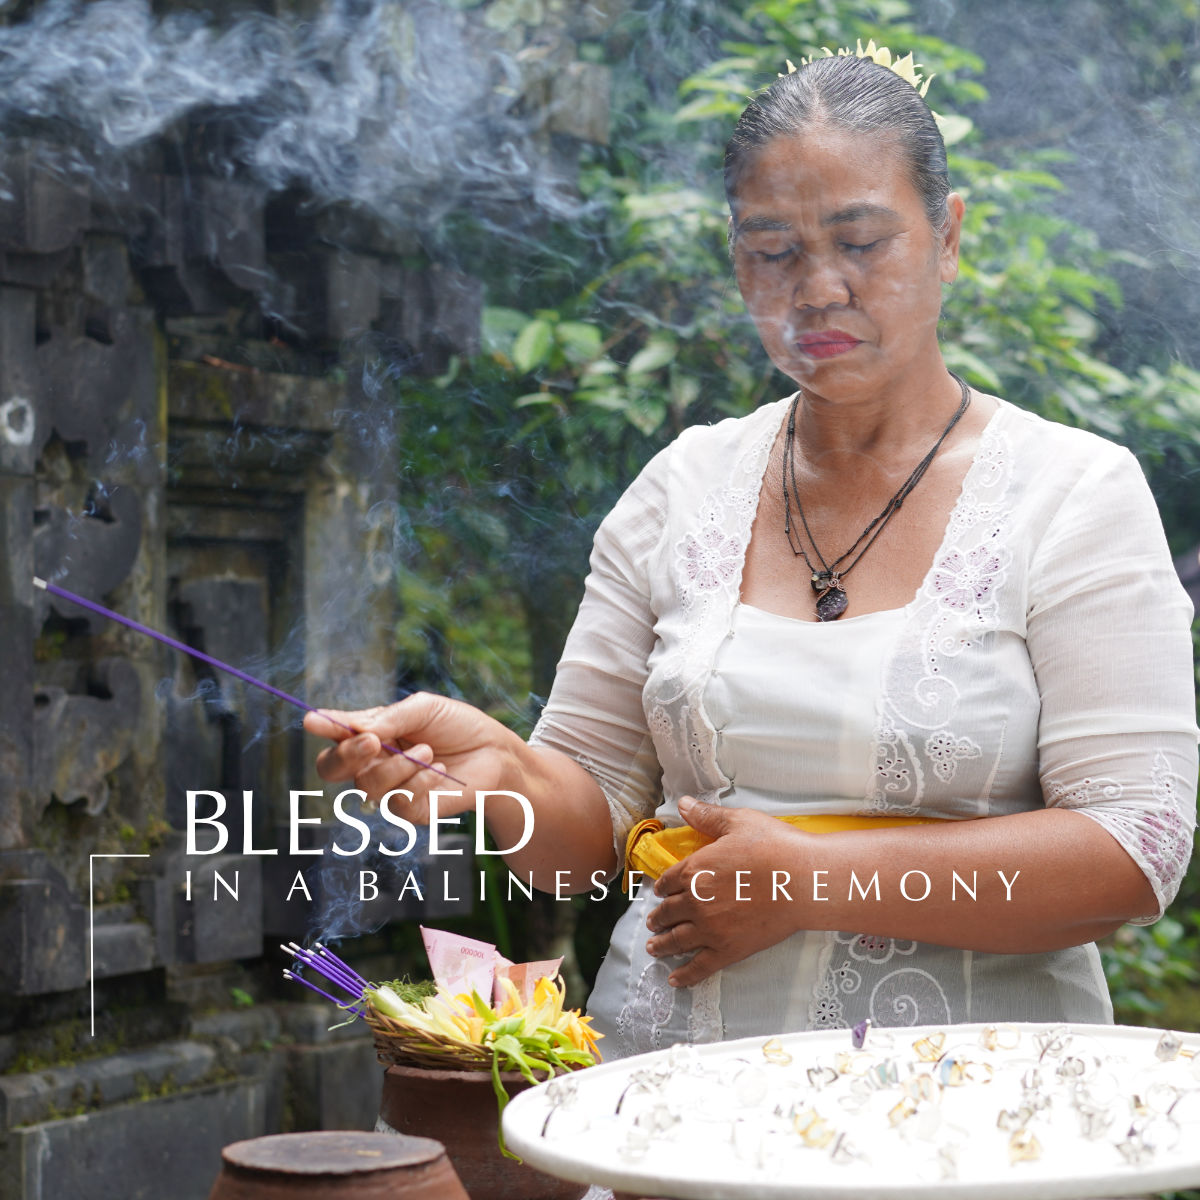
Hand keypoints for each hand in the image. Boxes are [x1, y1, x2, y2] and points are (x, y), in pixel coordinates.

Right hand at [303, 692, 516, 822]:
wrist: (496, 753)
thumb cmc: (458, 726)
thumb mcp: (424, 708)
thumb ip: (388, 718)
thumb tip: (353, 727)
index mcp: (371, 733)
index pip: (336, 734)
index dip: (323, 728)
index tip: (312, 720)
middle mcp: (373, 762)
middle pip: (332, 768)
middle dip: (347, 754)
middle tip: (372, 740)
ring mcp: (389, 788)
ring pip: (367, 786)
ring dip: (397, 766)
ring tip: (428, 751)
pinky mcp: (410, 811)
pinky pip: (397, 803)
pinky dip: (418, 783)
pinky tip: (440, 772)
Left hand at [645, 798, 808, 987]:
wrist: (803, 881)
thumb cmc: (774, 847)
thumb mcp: (737, 822)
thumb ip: (707, 816)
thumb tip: (683, 804)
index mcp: (694, 870)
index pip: (668, 881)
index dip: (662, 886)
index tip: (659, 892)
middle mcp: (695, 901)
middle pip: (668, 912)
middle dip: (658, 918)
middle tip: (652, 923)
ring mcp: (711, 929)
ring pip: (677, 940)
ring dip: (662, 945)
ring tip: (653, 948)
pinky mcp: (729, 950)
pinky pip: (700, 967)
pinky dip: (685, 975)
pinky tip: (676, 979)